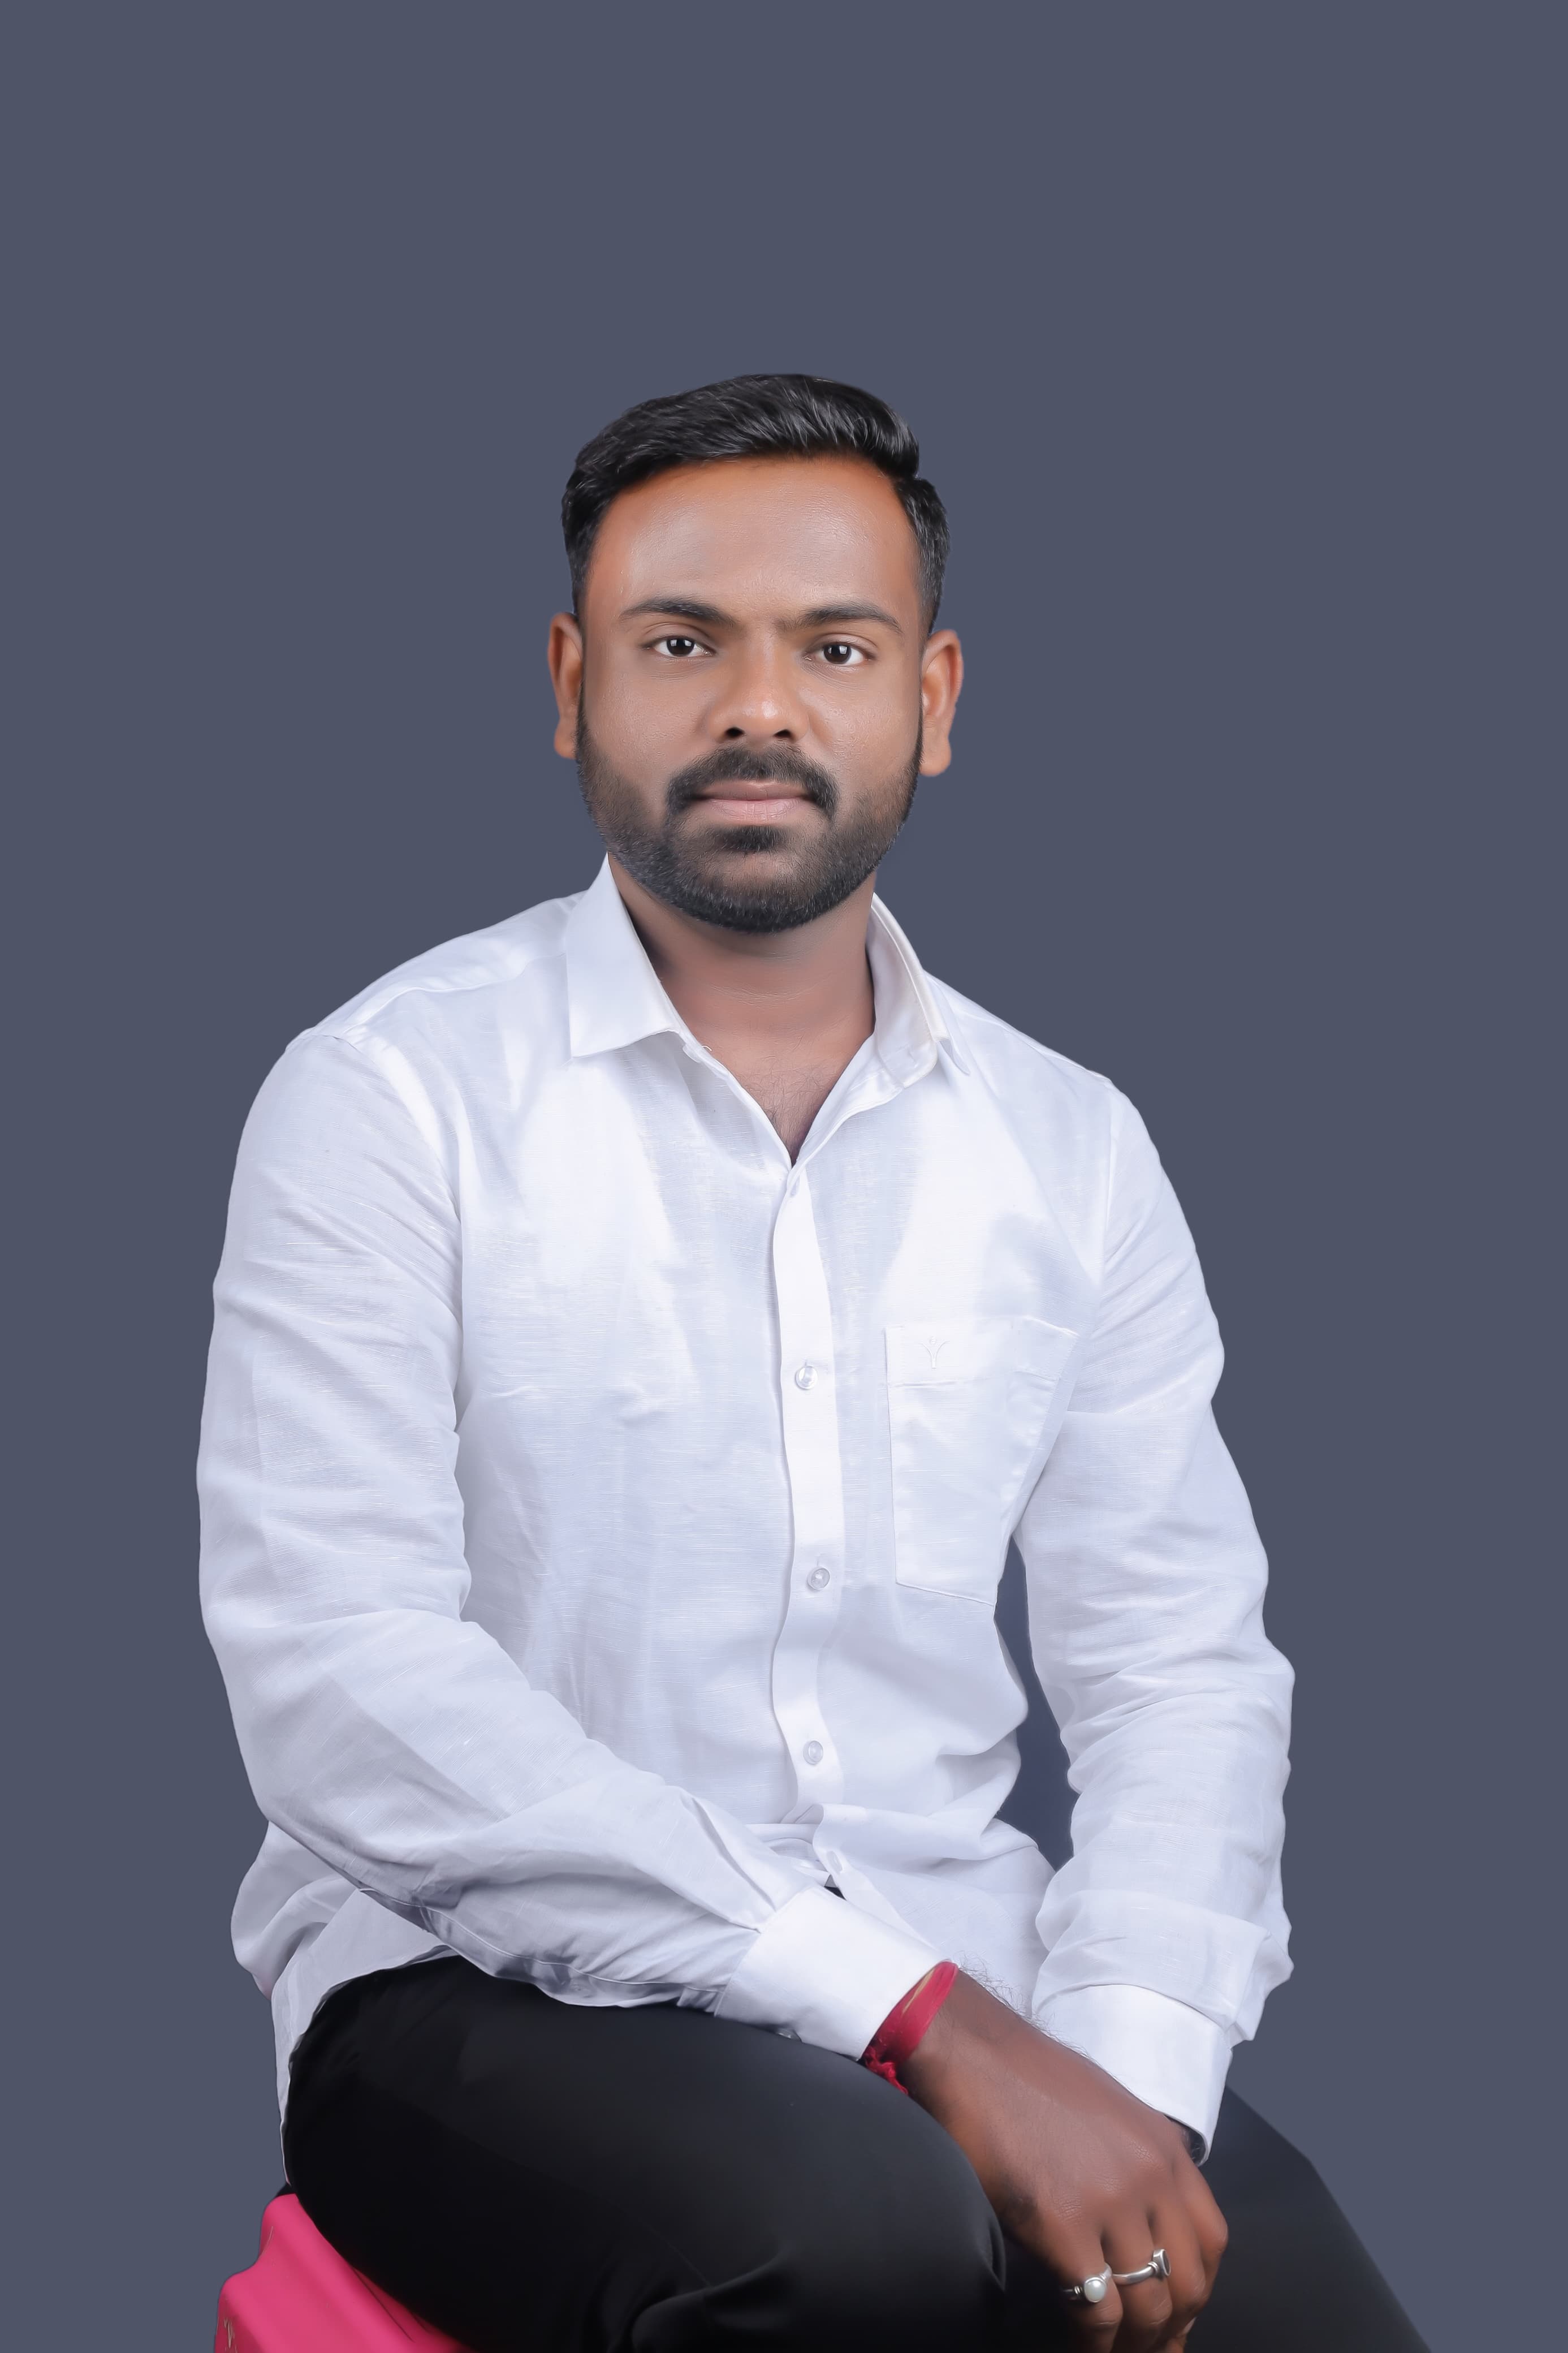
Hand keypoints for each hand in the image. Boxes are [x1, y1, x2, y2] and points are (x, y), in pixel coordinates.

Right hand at [900, 1973, 1226, 2348]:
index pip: (1212, 2242)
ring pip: (1147, 2306)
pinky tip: (1081, 2350)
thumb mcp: (1113, 2111)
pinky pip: (1097, 2310)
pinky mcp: (1063, 2225)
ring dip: (1134, 2346)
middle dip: (1171, 2332)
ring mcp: (1110, 2202)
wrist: (974, 2053)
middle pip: (1187, 2283)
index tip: (1179, 2320)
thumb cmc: (1032, 2079)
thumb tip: (1144, 2224)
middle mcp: (1151, 2177)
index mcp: (1166, 2149)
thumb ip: (1141, 2161)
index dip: (1199, 2292)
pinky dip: (1093, 2345)